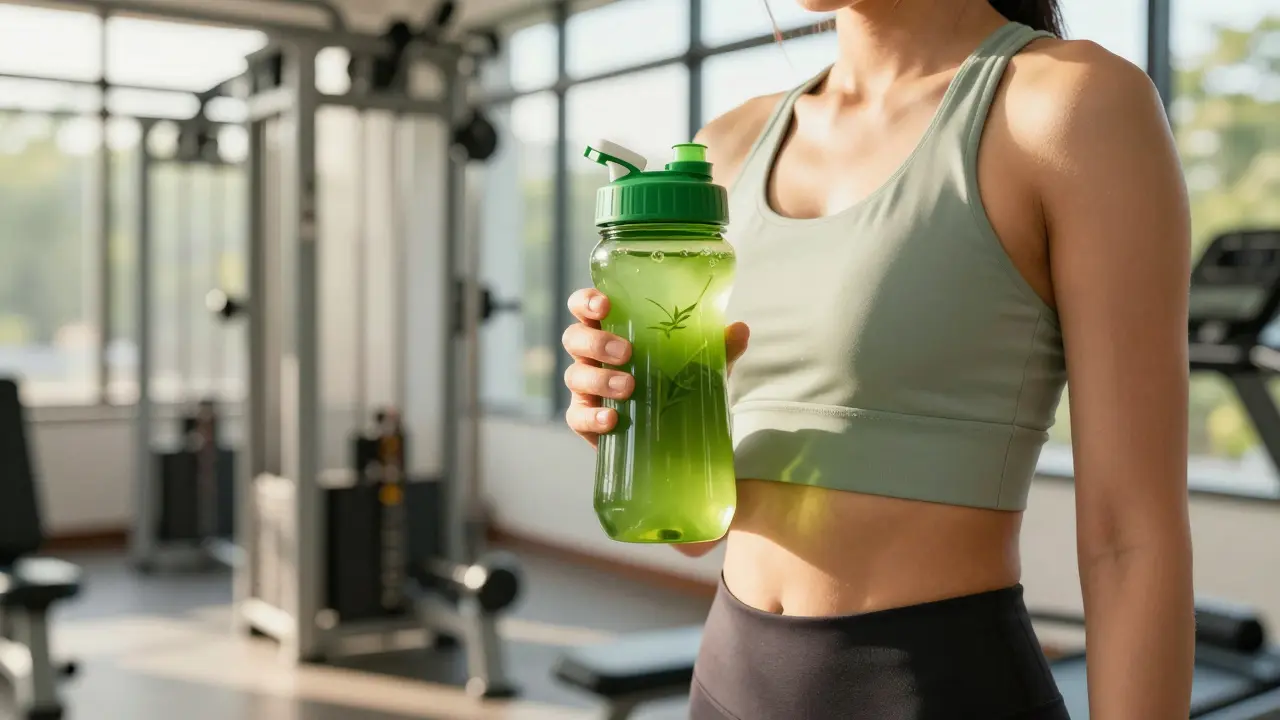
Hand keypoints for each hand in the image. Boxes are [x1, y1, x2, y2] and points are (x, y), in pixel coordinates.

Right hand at [562, 288, 749, 447]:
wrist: (676, 434)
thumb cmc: (678, 383)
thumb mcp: (701, 364)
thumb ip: (719, 346)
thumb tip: (740, 329)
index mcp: (611, 330)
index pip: (584, 307)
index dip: (586, 301)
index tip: (604, 305)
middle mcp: (592, 356)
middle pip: (574, 338)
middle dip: (596, 342)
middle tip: (626, 352)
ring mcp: (586, 389)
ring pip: (575, 377)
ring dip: (600, 380)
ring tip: (630, 387)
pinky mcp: (586, 420)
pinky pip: (577, 417)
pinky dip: (593, 418)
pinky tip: (613, 420)